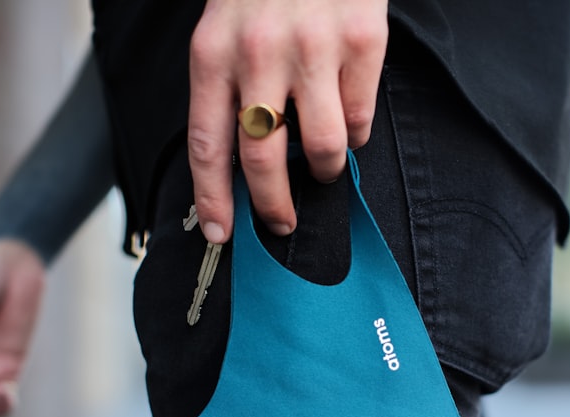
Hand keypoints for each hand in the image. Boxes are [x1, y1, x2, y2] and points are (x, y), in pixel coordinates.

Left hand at [187, 0, 387, 242]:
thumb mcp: (225, 30)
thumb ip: (229, 93)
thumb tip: (243, 170)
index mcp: (214, 52)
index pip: (208, 144)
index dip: (213, 199)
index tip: (220, 233)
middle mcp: (260, 52)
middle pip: (263, 158)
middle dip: (273, 205)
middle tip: (281, 221)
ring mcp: (314, 48)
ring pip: (323, 148)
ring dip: (325, 168)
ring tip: (323, 159)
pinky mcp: (362, 42)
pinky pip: (360, 119)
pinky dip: (355, 130)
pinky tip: (345, 109)